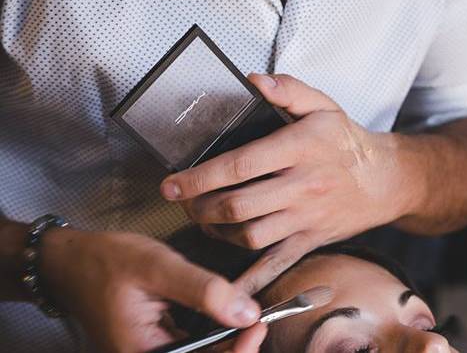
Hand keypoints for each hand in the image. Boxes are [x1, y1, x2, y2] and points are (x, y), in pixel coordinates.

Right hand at [39, 228, 266, 352]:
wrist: (69, 262)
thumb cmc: (107, 262)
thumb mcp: (158, 268)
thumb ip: (203, 291)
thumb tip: (248, 313)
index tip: (258, 326)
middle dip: (236, 350)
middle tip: (258, 323)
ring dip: (227, 346)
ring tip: (250, 323)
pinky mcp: (153, 350)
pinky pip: (191, 352)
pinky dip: (213, 341)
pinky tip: (229, 324)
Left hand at [161, 74, 413, 292]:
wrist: (385, 180)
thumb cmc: (347, 143)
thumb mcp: (323, 105)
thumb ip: (288, 90)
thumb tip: (253, 80)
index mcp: (300, 148)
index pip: (240, 165)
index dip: (200, 177)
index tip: (172, 183)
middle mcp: (301, 185)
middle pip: (237, 205)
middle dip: (200, 207)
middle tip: (183, 201)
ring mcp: (305, 217)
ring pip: (249, 235)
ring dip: (216, 231)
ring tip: (203, 219)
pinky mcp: (309, 240)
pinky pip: (275, 263)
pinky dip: (249, 277)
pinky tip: (228, 284)